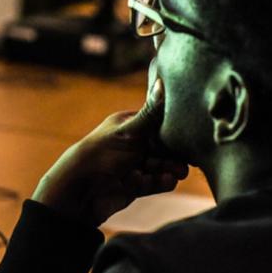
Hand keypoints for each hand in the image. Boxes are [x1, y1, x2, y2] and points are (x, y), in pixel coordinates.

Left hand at [32, 78, 188, 226]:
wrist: (80, 191)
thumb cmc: (102, 154)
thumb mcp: (131, 132)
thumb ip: (151, 113)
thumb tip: (161, 81)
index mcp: (128, 126)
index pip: (156, 125)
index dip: (173, 130)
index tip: (191, 135)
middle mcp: (130, 145)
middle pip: (161, 148)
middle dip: (174, 154)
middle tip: (189, 160)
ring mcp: (131, 166)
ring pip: (158, 166)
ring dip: (169, 169)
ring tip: (179, 172)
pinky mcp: (132, 186)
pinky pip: (152, 183)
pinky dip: (160, 182)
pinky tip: (168, 181)